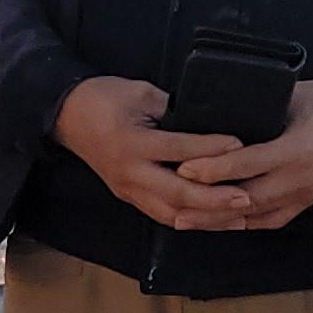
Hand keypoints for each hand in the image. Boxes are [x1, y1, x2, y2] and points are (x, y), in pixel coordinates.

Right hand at [51, 76, 250, 230]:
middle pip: (177, 193)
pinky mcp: (129, 196)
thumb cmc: (103, 98)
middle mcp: (130, 172)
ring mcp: (128, 189)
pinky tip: (214, 219)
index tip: (240, 146)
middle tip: (247, 198)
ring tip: (239, 217)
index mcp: (132, 143)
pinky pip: (163, 214)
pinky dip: (191, 219)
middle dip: (214, 199)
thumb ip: (172, 108)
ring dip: (207, 218)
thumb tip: (207, 119)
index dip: (210, 149)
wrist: (65, 115)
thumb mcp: (139, 92)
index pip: (178, 150)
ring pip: (171, 213)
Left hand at [171, 76, 312, 230]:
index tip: (184, 168)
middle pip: (246, 200)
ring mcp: (305, 193)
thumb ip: (260, 108)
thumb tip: (224, 111)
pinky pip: (273, 219)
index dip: (213, 169)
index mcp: (295, 149)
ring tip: (188, 221)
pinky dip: (245, 223)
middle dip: (207, 206)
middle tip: (173, 207)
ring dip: (221, 220)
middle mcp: (299, 178)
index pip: (246, 164)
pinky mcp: (309, 200)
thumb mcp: (295, 95)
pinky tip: (223, 224)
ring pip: (256, 216)